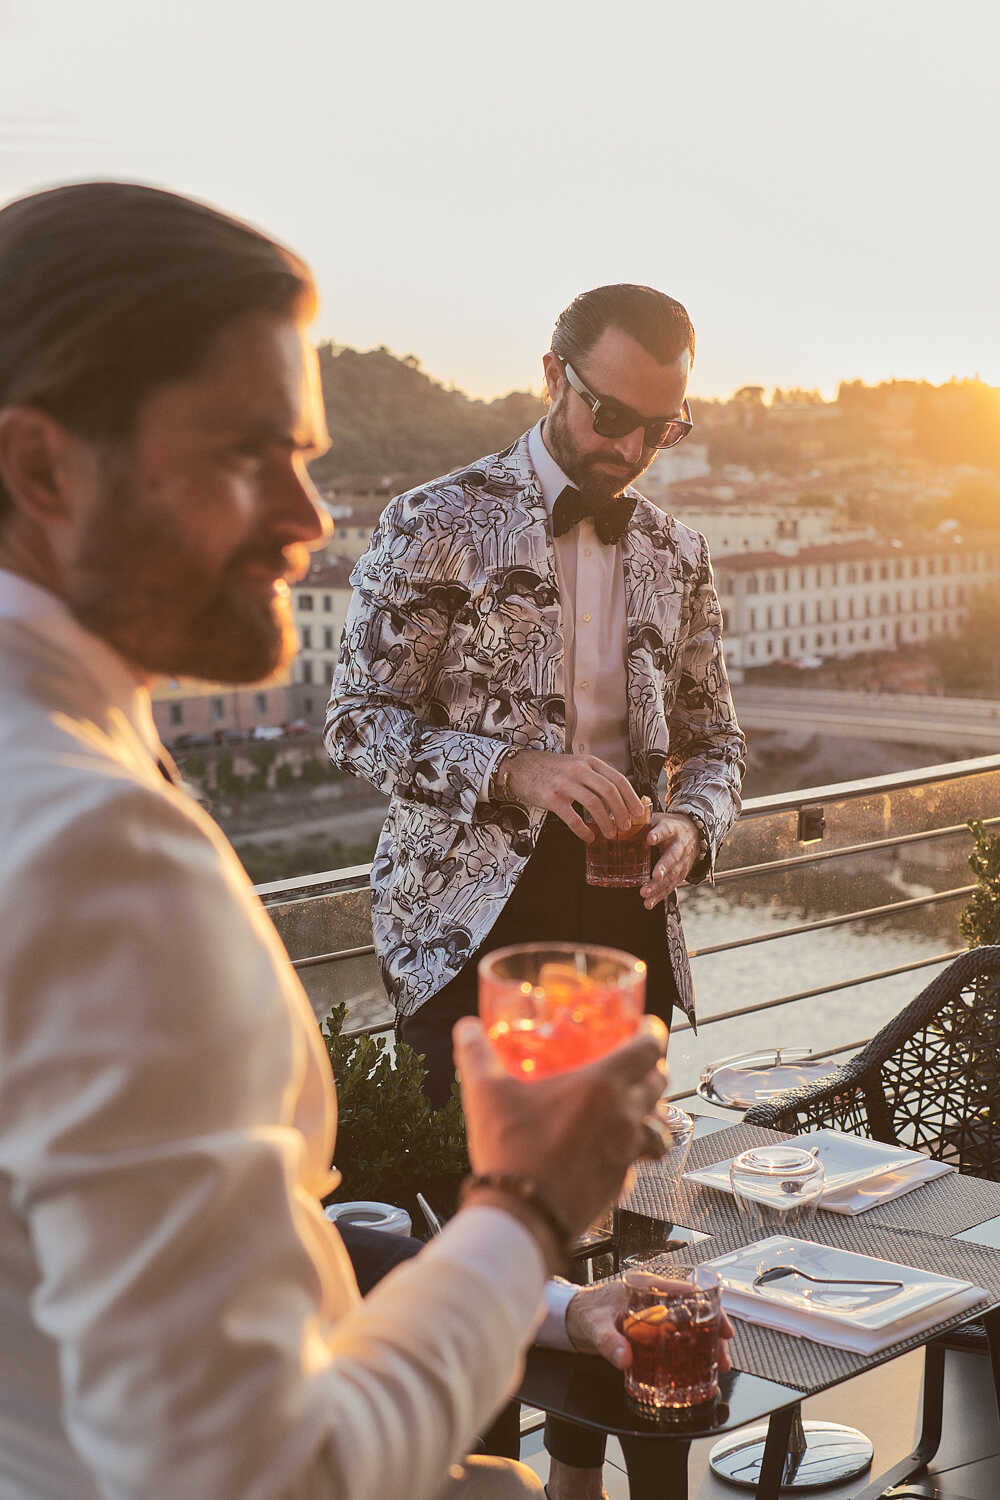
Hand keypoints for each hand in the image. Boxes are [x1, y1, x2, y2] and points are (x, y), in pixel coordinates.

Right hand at [453, 1016, 667, 1265]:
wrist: (522, 1216)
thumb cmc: (511, 1150)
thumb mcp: (485, 1093)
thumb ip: (477, 1054)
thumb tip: (466, 1028)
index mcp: (602, 1085)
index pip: (648, 1047)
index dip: (651, 1032)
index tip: (644, 1026)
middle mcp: (624, 1115)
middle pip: (659, 1082)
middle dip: (650, 1069)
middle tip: (632, 1065)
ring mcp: (626, 1151)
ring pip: (657, 1124)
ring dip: (649, 1112)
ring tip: (629, 1108)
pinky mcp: (620, 1182)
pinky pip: (638, 1159)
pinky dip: (632, 1150)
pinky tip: (608, 1150)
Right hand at [502, 748, 644, 841]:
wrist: (518, 767)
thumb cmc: (548, 769)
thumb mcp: (575, 765)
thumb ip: (594, 776)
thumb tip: (616, 798)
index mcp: (588, 762)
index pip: (618, 779)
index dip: (631, 798)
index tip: (638, 812)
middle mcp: (579, 770)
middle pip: (610, 792)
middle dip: (622, 812)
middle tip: (626, 827)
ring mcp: (564, 783)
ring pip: (595, 804)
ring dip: (606, 822)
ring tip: (610, 834)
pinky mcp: (551, 798)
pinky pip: (573, 818)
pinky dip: (583, 830)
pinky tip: (588, 837)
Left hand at [565, 1279, 734, 1372]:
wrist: (571, 1318)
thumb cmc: (584, 1312)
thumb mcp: (595, 1327)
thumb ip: (609, 1342)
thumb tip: (625, 1359)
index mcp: (644, 1286)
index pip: (686, 1290)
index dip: (709, 1307)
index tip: (723, 1327)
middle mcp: (653, 1297)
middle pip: (694, 1310)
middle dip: (714, 1332)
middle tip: (723, 1356)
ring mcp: (653, 1312)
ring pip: (689, 1323)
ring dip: (705, 1342)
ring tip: (716, 1363)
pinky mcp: (649, 1328)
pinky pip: (677, 1335)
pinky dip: (690, 1347)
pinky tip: (697, 1364)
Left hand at [640, 812, 700, 908]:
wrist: (695, 834)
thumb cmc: (668, 827)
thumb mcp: (658, 820)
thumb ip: (640, 823)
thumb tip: (612, 823)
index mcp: (672, 829)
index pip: (666, 830)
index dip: (659, 834)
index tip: (650, 839)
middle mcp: (679, 846)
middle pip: (672, 857)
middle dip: (664, 867)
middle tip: (655, 875)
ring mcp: (681, 862)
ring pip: (672, 875)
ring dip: (658, 886)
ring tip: (645, 893)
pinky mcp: (680, 875)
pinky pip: (670, 886)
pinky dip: (659, 896)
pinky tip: (648, 903)